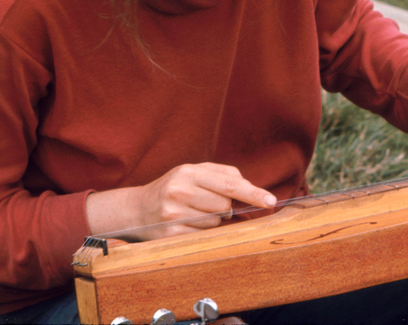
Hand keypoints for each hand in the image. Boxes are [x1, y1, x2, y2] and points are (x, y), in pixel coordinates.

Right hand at [86, 162, 275, 240]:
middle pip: (225, 205)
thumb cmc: (174, 188)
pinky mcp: (171, 234)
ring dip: (213, 220)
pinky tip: (187, 224)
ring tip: (194, 212)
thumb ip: (224, 175)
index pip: (229, 183)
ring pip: (216, 222)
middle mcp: (179, 190)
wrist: (137, 210)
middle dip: (225, 206)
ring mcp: (173, 214)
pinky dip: (202, 231)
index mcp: (188, 171)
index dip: (252, 193)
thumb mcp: (194, 172)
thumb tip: (252, 190)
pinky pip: (203, 236)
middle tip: (208, 203)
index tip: (270, 200)